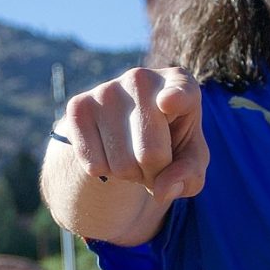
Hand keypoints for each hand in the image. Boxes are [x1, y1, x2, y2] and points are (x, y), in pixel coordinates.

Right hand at [58, 67, 208, 202]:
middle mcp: (142, 79)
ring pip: (121, 165)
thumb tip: (161, 191)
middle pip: (150, 154)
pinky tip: (110, 152)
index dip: (175, 98)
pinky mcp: (78, 106)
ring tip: (133, 156)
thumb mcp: (190, 159)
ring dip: (130, 175)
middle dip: (154, 174)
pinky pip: (93, 165)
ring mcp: (106, 90)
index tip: (167, 102)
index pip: (180, 92)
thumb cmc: (170, 142)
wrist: (126, 128)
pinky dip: (104, 171)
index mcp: (179, 83)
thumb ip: (189, 175)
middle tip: (153, 164)